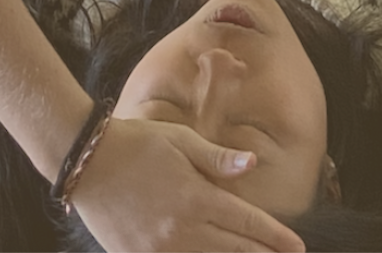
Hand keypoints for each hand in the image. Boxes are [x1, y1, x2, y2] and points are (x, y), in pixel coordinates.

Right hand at [71, 117, 304, 251]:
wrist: (84, 161)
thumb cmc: (135, 142)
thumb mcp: (179, 139)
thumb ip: (217, 158)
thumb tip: (253, 164)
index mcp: (195, 197)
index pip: (247, 223)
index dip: (275, 237)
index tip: (297, 246)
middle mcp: (181, 230)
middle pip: (234, 251)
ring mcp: (159, 250)